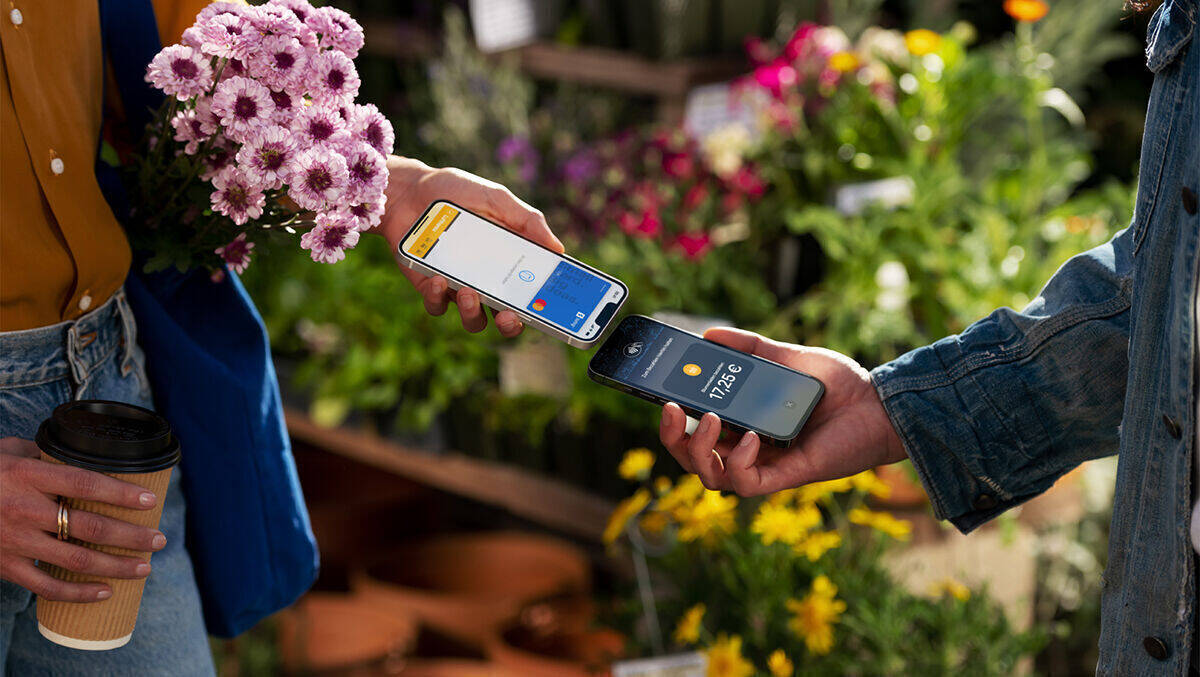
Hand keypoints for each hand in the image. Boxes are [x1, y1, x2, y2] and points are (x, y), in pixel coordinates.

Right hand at [0, 437, 165, 601]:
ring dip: (116, 566)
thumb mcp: (9, 451)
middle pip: (90, 527)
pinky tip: (105, 592)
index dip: (122, 493)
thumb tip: (86, 453)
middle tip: (159, 540)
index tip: (151, 500)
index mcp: (28, 475)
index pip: (86, 484)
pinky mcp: (5, 566)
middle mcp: (23, 509)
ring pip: (76, 560)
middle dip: (132, 536)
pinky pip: (47, 587)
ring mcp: (14, 541)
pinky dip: (79, 593)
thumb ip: (46, 454)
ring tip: (145, 567)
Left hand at [374, 156, 564, 336]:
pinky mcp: (430, 287)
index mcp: (509, 262)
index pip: (531, 293)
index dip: (543, 307)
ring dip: (473, 313)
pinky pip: (437, 306)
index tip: (549, 309)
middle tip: (508, 315)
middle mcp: (487, 280)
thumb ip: (528, 220)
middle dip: (510, 324)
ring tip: (468, 292)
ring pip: (473, 319)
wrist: (409, 190)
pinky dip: (438, 297)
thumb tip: (559, 248)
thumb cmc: (456, 192)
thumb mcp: (497, 199)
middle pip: (506, 318)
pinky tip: (437, 278)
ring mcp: (458, 286)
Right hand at [658, 328, 907, 495]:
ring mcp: (765, 465)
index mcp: (743, 425)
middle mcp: (748, 449)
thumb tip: (710, 333)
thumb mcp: (786, 357)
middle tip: (672, 410)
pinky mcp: (786, 477)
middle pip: (693, 459)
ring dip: (699, 451)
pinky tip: (748, 438)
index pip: (695, 431)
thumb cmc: (838, 386)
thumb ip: (750, 347)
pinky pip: (746, 483)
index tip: (662, 396)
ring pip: (711, 478)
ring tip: (710, 420)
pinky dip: (737, 463)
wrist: (880, 403)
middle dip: (673, 439)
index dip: (673, 422)